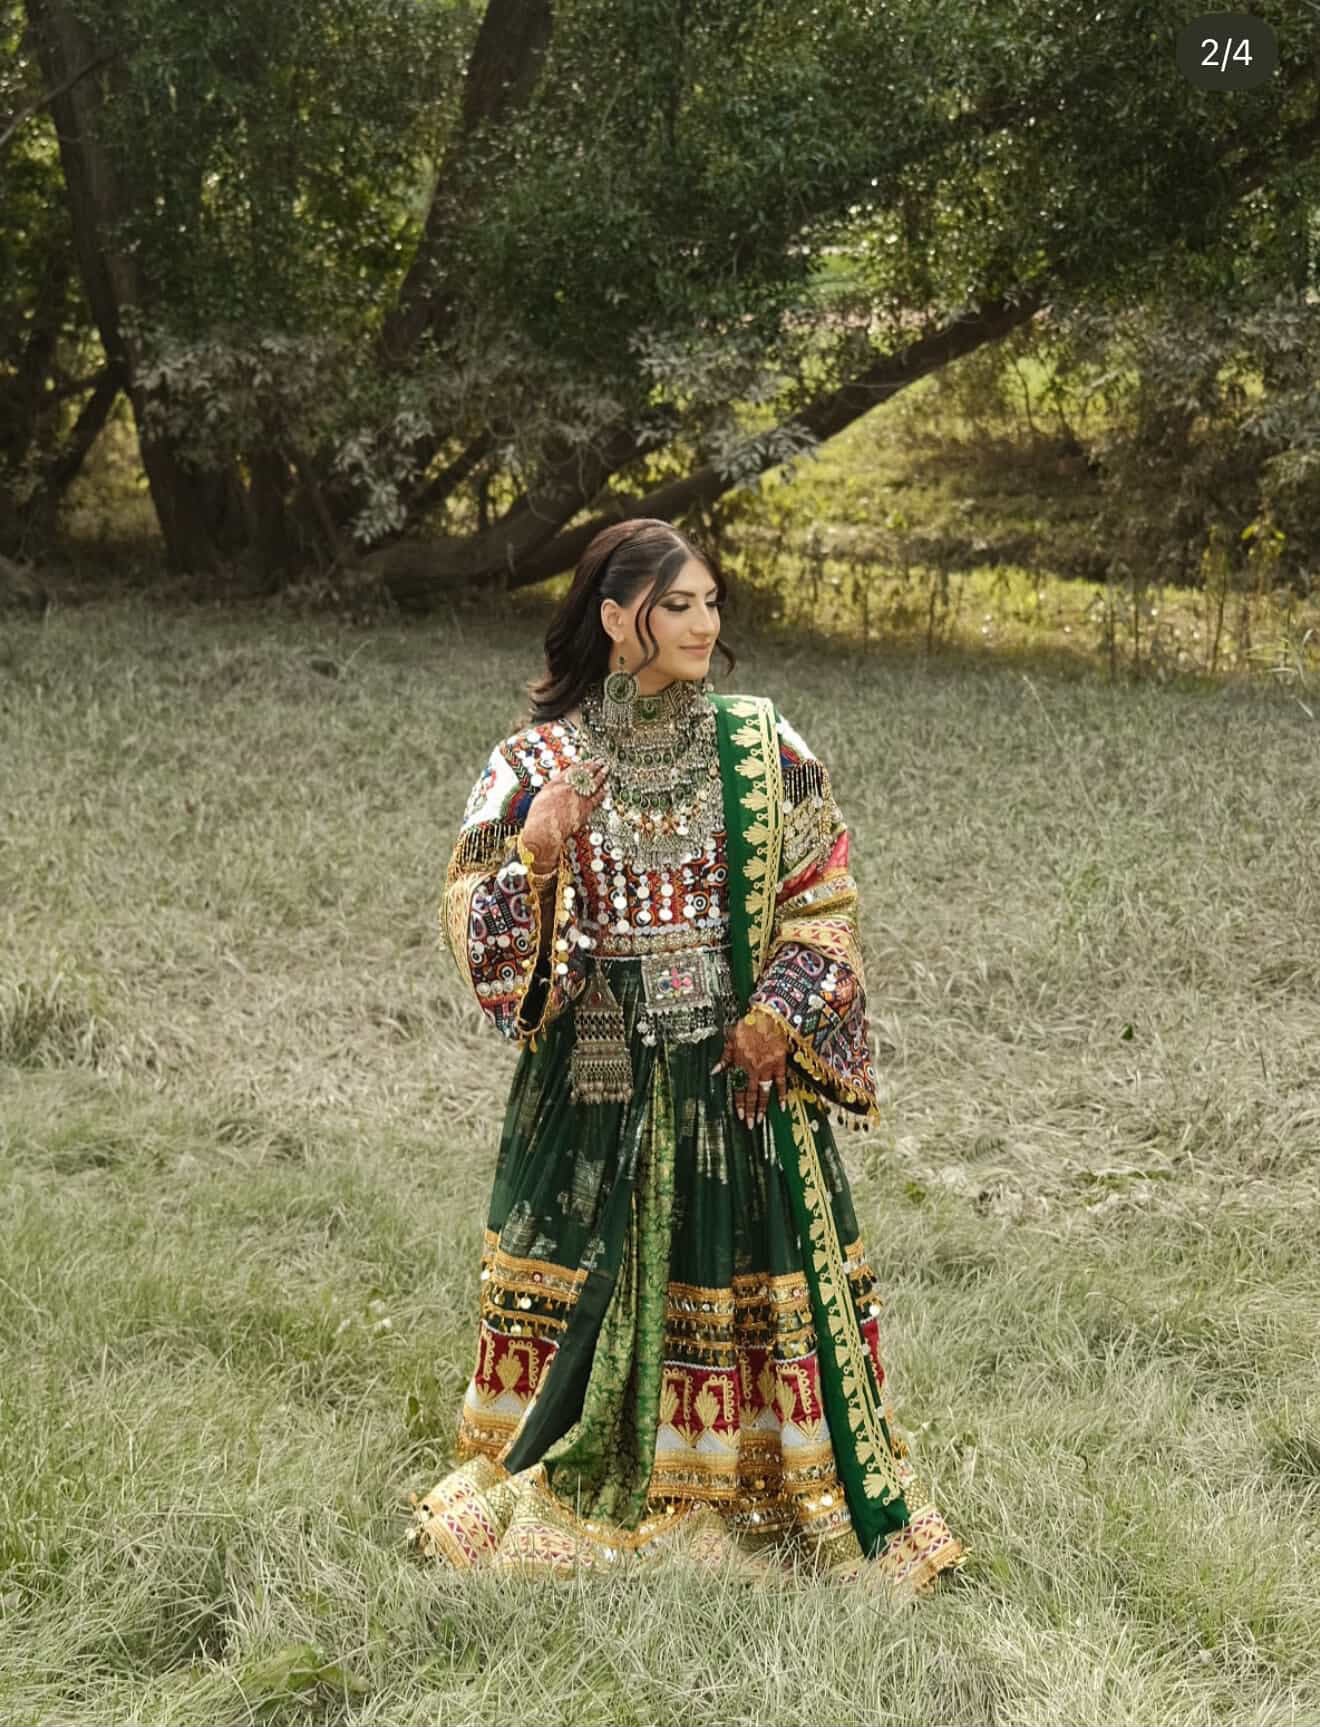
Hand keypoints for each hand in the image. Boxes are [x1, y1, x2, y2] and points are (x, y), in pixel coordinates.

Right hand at [521, 758, 608, 873]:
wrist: (543, 829)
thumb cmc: (538, 818)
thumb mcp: (541, 798)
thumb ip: (550, 791)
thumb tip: (555, 789)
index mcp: (555, 783)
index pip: (571, 770)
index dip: (580, 765)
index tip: (586, 762)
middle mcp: (568, 787)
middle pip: (583, 773)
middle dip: (592, 766)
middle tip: (599, 761)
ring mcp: (577, 797)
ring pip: (592, 782)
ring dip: (600, 775)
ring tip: (605, 769)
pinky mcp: (585, 808)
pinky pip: (596, 797)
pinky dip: (602, 792)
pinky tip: (606, 788)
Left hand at [712, 1009, 789, 1126]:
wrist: (767, 1017)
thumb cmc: (747, 1026)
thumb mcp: (731, 1039)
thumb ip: (724, 1058)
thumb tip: (715, 1071)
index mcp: (740, 1065)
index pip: (739, 1089)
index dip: (739, 1103)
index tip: (740, 1116)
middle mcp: (753, 1070)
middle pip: (751, 1095)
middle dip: (751, 1111)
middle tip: (751, 1125)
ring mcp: (767, 1068)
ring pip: (765, 1092)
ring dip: (763, 1107)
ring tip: (762, 1120)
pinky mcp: (780, 1064)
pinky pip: (782, 1082)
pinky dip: (783, 1093)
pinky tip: (783, 1105)